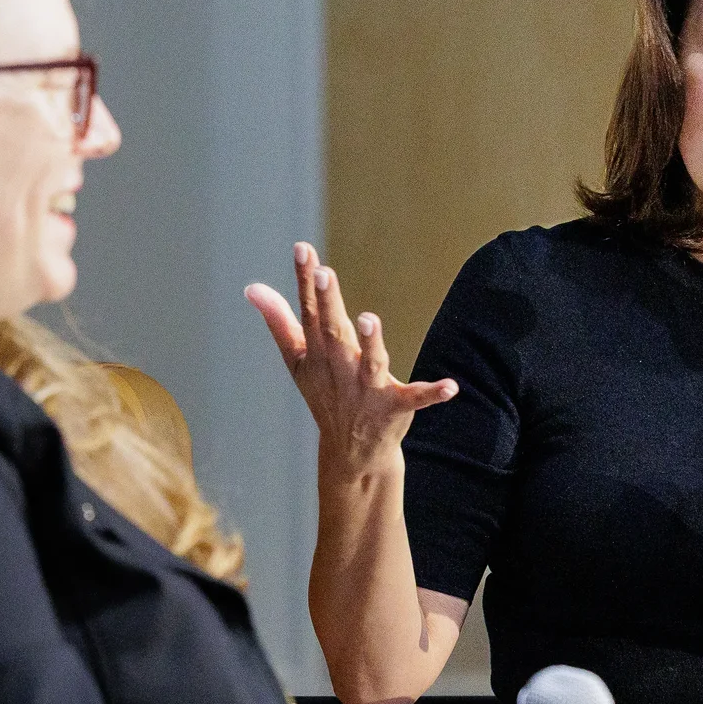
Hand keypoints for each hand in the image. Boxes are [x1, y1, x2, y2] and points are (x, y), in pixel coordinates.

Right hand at [246, 242, 455, 471]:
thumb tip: (251, 287)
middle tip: (324, 274)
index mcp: (319, 354)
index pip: (310, 312)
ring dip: (370, 343)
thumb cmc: (325, 396)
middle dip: (328, 304)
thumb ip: (279, 321)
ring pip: (370, 363)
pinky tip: (451, 387)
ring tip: (368, 319)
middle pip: (334, 333)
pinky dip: (432, 394)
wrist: (350, 453)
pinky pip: (415, 399)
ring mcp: (367, 389)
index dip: (305, 281)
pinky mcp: (394, 408)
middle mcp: (341, 369)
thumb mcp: (299, 360)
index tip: (303, 250)